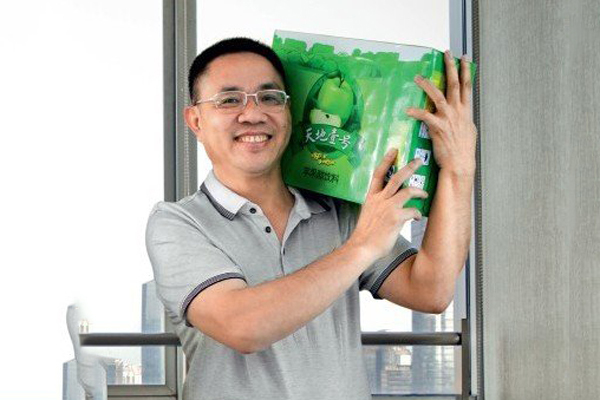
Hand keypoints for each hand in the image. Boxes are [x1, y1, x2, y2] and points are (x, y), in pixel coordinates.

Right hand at [347, 148, 428, 260]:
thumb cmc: (365, 234)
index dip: (386, 160)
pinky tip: (417, 217)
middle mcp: (380, 199)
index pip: (378, 174)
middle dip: (409, 167)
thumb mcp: (368, 213)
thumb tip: (386, 204)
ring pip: (407, 190)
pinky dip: (417, 213)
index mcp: (371, 197)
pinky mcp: (396, 218)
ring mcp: (388, 207)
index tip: (394, 150)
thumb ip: (377, 205)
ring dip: (419, 190)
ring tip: (425, 193)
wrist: (362, 247)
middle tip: (419, 160)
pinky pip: (412, 211)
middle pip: (396, 177)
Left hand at [406, 52, 477, 175]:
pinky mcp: (438, 128)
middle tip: (447, 53)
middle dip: (451, 67)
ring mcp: (448, 119)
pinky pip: (426, 117)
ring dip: (428, 85)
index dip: (465, 70)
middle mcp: (458, 111)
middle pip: (455, 84)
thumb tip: (461, 113)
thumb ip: (463, 119)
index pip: (467, 86)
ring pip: (439, 96)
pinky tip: (408, 109)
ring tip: (418, 77)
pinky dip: (417, 112)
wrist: (460, 164)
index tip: (464, 57)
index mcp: (466, 111)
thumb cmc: (462, 150)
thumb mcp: (468, 130)